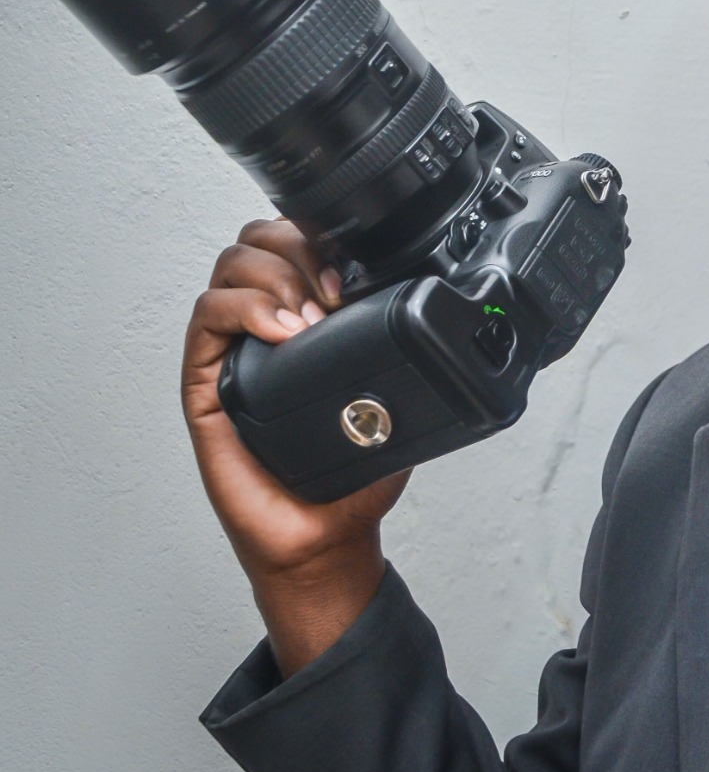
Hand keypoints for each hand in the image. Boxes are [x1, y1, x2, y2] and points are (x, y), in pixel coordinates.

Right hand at [182, 218, 409, 673]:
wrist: (324, 536)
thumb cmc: (352, 472)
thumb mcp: (396, 393)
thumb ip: (405, 348)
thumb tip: (440, 308)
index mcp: (306, 315)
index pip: (295, 238)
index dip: (319, 234)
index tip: (351, 267)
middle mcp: (264, 324)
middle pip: (258, 239)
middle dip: (296, 246)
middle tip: (330, 292)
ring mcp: (232, 350)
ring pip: (231, 267)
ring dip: (275, 276)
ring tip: (307, 320)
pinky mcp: (205, 382)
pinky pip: (207, 317)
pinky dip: (245, 310)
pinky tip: (280, 332)